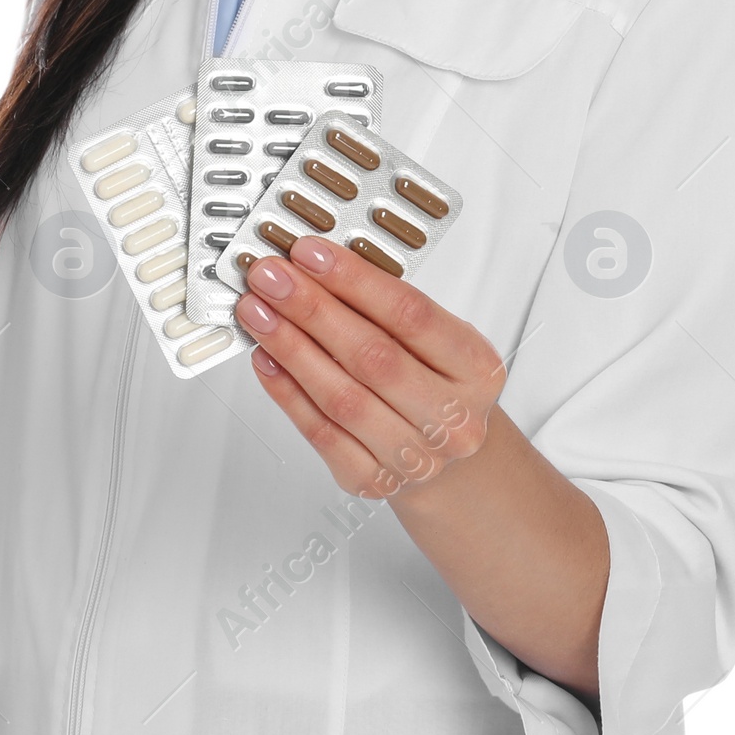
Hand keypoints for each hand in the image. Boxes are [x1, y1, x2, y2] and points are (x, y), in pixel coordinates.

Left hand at [235, 236, 505, 498]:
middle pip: (372, 356)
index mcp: (476, 368)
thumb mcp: (437, 339)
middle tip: (271, 277)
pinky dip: (286, 392)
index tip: (310, 253)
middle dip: (312, 309)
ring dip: (291, 348)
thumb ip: (385, 307)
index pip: (411, 315)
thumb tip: (315, 269)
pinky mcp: (372, 480)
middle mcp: (452, 417)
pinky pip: (320, 432)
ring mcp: (414, 457)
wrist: (448, 456)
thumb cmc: (436, 384)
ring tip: (258, 312)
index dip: (354, 280)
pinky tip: (266, 359)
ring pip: (341, 397)